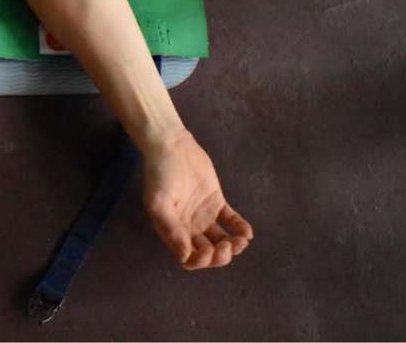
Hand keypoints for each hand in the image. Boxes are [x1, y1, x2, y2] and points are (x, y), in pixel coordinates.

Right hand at [141, 127, 253, 269]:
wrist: (171, 145)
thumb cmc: (160, 174)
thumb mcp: (159, 203)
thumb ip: (171, 230)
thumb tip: (185, 257)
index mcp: (173, 231)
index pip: (189, 258)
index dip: (201, 261)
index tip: (208, 250)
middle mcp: (188, 227)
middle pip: (208, 253)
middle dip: (219, 257)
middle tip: (227, 247)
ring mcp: (204, 216)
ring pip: (221, 240)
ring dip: (233, 246)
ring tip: (241, 241)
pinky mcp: (216, 203)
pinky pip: (230, 221)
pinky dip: (240, 228)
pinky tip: (247, 232)